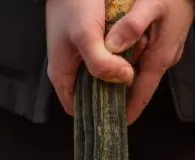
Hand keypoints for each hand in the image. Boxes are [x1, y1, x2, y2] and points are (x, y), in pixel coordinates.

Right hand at [46, 0, 134, 114]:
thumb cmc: (74, 4)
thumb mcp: (86, 35)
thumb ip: (102, 63)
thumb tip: (125, 79)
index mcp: (62, 77)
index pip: (78, 111)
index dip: (97, 114)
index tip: (118, 110)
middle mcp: (71, 71)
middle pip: (94, 96)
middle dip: (113, 92)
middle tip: (130, 84)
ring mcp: (81, 58)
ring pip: (103, 78)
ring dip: (119, 75)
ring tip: (132, 66)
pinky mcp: (93, 45)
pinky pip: (108, 61)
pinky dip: (120, 59)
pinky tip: (131, 52)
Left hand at [106, 0, 194, 122]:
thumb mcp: (150, 4)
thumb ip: (131, 26)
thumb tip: (111, 48)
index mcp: (160, 58)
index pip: (142, 95)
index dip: (129, 111)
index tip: (115, 125)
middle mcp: (164, 59)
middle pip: (140, 87)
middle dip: (123, 99)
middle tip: (102, 107)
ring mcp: (166, 50)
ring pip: (141, 72)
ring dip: (125, 81)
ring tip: (104, 87)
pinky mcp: (165, 40)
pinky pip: (144, 58)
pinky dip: (130, 64)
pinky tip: (117, 61)